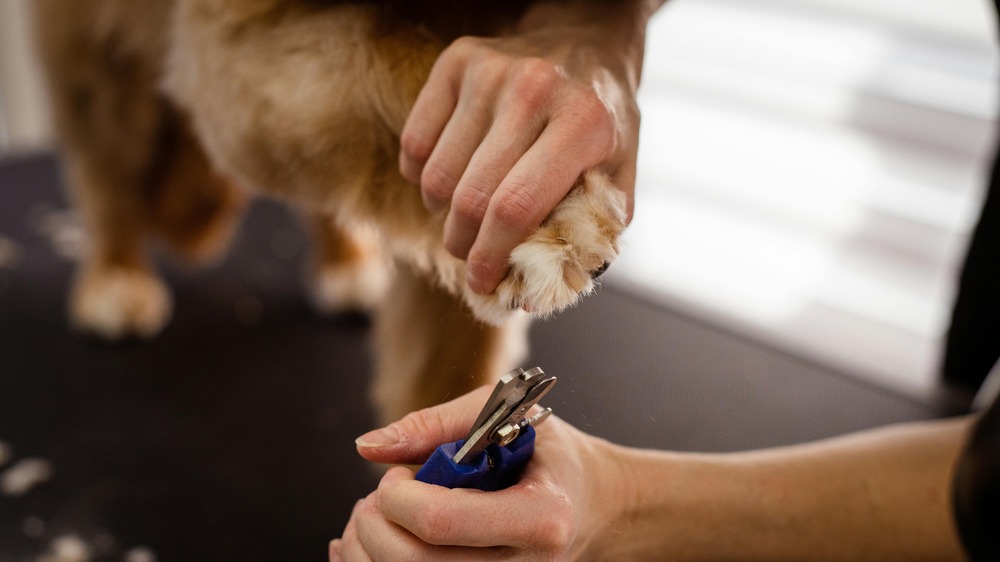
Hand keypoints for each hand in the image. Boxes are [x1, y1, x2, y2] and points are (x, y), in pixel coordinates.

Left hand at [330, 385, 627, 560]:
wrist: (591, 505)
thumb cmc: (546, 456)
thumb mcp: (507, 417)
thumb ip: (436, 425)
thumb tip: (369, 447)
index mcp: (541, 518)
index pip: (442, 522)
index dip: (398, 496)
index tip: (397, 474)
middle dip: (374, 523)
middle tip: (379, 496)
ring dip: (367, 547)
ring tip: (380, 516)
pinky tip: (374, 542)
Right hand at [400, 5, 647, 294]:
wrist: (584, 45)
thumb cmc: (600, 126)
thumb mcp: (617, 178)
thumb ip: (587, 234)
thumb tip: (534, 290)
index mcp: (583, 123)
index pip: (515, 208)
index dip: (491, 257)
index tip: (482, 283)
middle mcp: (534, 89)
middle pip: (471, 198)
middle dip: (464, 245)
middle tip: (471, 256)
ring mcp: (489, 71)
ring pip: (436, 176)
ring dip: (443, 213)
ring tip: (467, 212)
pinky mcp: (456, 61)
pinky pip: (415, 143)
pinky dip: (422, 176)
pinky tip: (451, 176)